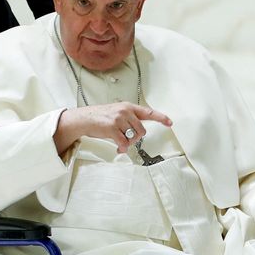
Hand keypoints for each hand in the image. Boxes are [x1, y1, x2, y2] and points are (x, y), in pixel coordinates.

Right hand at [54, 102, 172, 153]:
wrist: (84, 118)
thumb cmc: (100, 117)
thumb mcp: (117, 112)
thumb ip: (129, 119)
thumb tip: (138, 132)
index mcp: (128, 106)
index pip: (148, 112)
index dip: (161, 117)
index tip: (169, 122)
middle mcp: (125, 111)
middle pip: (141, 130)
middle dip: (135, 138)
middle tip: (127, 140)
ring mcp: (119, 118)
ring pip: (133, 137)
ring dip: (128, 143)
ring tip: (120, 142)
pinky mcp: (112, 127)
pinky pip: (124, 142)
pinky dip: (122, 147)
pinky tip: (118, 148)